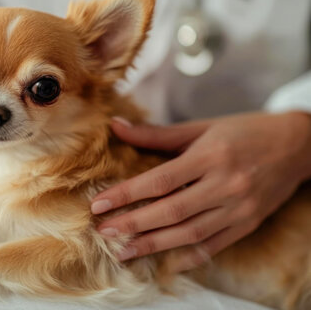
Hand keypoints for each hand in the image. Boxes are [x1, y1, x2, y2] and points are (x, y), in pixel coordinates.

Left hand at [92, 112, 310, 271]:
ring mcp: (239, 208)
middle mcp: (225, 185)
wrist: (298, 145)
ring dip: (153, 245)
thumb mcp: (201, 127)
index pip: (159, 181)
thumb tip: (115, 126)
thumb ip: (156, 133)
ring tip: (123, 251)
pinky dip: (188, 256)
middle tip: (103, 232)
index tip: (99, 204)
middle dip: (133, 224)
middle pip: (171, 212)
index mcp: (210, 156)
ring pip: (189, 233)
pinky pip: (214, 245)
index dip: (126, 194)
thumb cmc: (244, 131)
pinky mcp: (248, 223)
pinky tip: (164, 262)